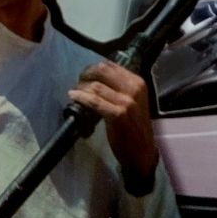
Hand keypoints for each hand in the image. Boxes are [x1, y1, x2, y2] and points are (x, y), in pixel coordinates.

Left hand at [67, 60, 158, 190]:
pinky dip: (82, 97)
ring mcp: (127, 102)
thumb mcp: (133, 102)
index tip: (85, 76)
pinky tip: (73, 97)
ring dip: (81, 87)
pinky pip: (95, 101)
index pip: (111, 65)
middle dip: (86, 74)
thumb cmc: (135, 128)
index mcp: (137, 82)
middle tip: (78, 82)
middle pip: (103, 70)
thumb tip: (97, 79)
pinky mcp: (118, 115)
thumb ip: (120, 89)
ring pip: (97, 85)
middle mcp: (134, 88)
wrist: (143, 152)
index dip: (93, 69)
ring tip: (75, 92)